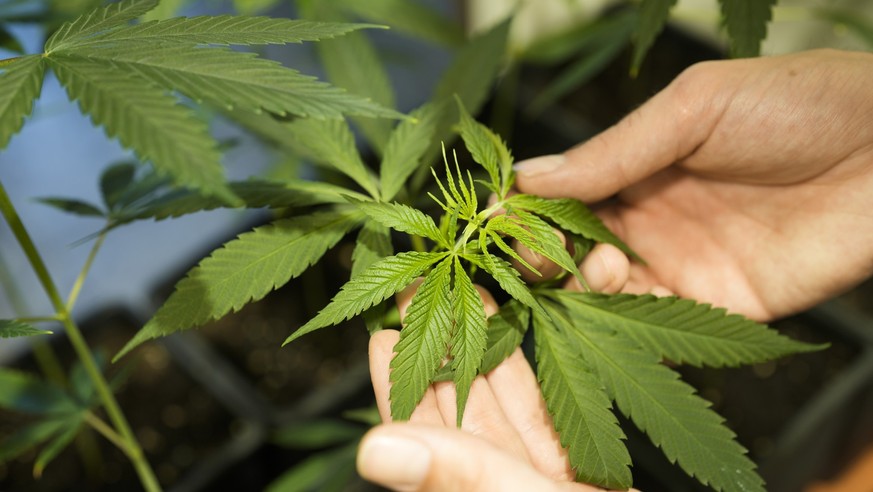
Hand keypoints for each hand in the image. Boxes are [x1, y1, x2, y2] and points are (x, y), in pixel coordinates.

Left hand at [356, 285, 635, 491]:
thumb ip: (460, 480)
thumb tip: (372, 449)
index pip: (417, 444)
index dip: (398, 390)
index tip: (380, 339)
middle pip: (455, 420)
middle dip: (442, 358)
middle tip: (428, 303)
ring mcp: (536, 489)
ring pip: (503, 417)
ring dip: (487, 361)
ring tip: (473, 307)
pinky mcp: (581, 487)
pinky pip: (549, 429)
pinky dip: (535, 388)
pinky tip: (522, 349)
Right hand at [514, 49, 872, 320]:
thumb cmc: (800, 106)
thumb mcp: (695, 109)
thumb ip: (615, 150)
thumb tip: (526, 176)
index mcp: (640, 165)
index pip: (565, 193)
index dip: (527, 208)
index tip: (493, 219)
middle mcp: (652, 218)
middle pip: (573, 247)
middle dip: (543, 254)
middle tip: (531, 256)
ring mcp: (681, 265)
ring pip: (604, 290)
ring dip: (582, 286)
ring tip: (594, 265)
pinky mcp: (718, 307)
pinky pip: (656, 326)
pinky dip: (623, 322)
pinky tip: (612, 301)